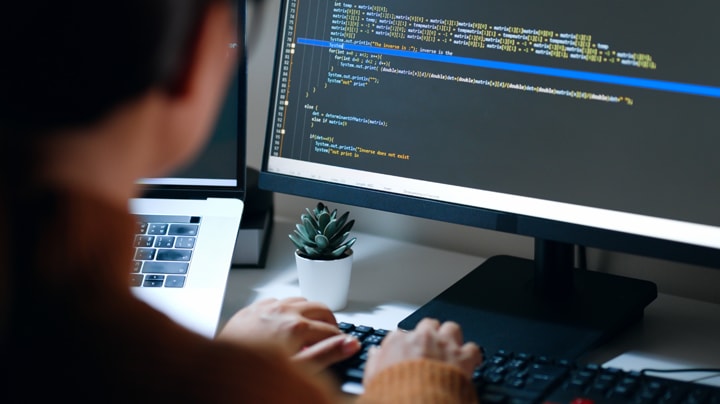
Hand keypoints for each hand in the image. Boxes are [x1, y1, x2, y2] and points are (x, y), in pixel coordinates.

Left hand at [216, 297, 359, 372]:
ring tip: (311, 328)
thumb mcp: (297, 370)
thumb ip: (327, 355)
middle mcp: (282, 311)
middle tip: (332, 334)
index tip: (344, 345)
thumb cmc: (253, 375)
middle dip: (330, 321)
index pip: (331, 330)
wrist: (214, 371)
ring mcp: (266, 308)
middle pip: (319, 308)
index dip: (341, 339)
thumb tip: (350, 344)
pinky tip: (285, 322)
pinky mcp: (251, 309)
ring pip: (300, 300)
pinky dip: (288, 308)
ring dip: (310, 312)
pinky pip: (277, 300)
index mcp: (296, 327)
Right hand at [363, 318, 481, 383]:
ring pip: (451, 327)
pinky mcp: (462, 356)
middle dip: (431, 334)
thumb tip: (375, 353)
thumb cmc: (395, 393)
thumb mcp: (372, 379)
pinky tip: (470, 362)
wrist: (416, 403)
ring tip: (451, 349)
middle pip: (428, 324)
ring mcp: (443, 345)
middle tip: (431, 347)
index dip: (407, 344)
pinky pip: (472, 348)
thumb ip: (374, 362)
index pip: (402, 333)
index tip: (408, 351)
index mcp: (398, 341)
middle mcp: (422, 337)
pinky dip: (471, 355)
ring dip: (451, 337)